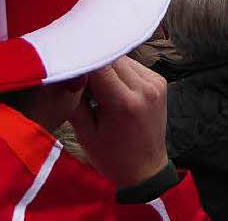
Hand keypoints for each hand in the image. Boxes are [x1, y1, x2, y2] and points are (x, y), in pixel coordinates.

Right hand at [67, 57, 170, 188]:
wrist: (145, 169)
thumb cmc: (111, 156)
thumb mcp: (85, 132)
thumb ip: (75, 99)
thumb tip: (68, 72)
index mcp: (123, 103)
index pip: (99, 65)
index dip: (83, 61)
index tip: (71, 64)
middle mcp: (143, 89)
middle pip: (112, 58)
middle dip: (95, 63)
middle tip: (82, 78)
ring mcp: (155, 84)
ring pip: (123, 58)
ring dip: (108, 66)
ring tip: (99, 86)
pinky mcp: (159, 81)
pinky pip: (134, 66)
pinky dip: (121, 71)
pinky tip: (114, 87)